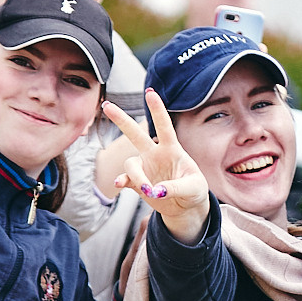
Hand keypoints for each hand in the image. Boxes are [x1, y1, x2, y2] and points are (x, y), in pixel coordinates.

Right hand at [101, 92, 212, 242]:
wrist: (186, 208)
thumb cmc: (194, 191)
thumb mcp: (194, 187)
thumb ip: (177, 187)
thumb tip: (156, 190)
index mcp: (172, 149)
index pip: (164, 126)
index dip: (157, 109)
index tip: (150, 93)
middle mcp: (155, 155)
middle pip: (135, 134)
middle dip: (121, 119)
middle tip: (106, 106)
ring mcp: (145, 168)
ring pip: (130, 164)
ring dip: (137, 177)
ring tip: (149, 190)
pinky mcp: (137, 184)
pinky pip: (125, 179)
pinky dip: (121, 181)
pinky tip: (119, 184)